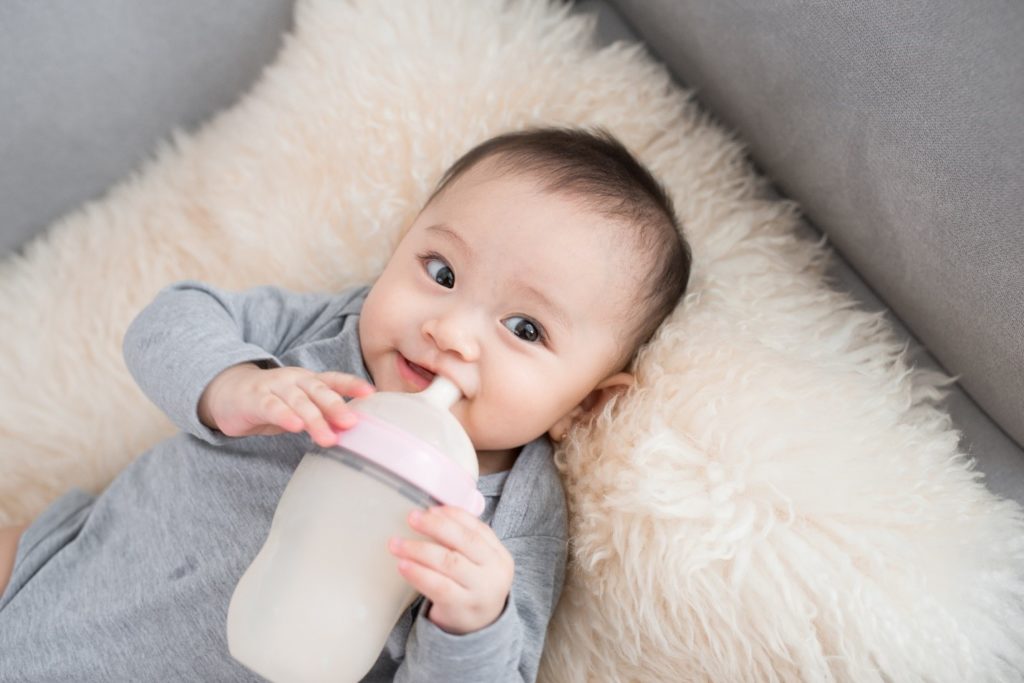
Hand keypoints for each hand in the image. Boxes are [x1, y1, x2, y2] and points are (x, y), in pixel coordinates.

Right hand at [198, 363, 374, 446]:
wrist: (228, 393)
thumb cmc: (272, 402)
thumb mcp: (300, 407)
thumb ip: (322, 415)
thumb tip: (350, 430)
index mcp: (308, 380)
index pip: (333, 380)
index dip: (351, 384)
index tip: (371, 393)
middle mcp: (294, 379)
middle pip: (318, 391)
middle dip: (336, 406)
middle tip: (351, 423)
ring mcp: (274, 387)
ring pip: (298, 401)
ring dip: (314, 419)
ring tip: (328, 437)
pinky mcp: (254, 399)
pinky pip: (271, 407)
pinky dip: (284, 416)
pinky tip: (295, 426)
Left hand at [388, 506, 513, 634]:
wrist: (479, 629)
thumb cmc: (472, 587)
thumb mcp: (479, 564)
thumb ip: (464, 541)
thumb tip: (432, 513)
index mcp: (499, 555)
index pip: (478, 528)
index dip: (454, 515)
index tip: (430, 508)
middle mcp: (494, 571)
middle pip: (464, 541)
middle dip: (435, 526)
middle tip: (412, 518)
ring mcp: (480, 591)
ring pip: (449, 562)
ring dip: (419, 549)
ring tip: (397, 544)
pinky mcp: (461, 608)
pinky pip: (438, 586)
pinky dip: (418, 573)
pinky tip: (403, 566)